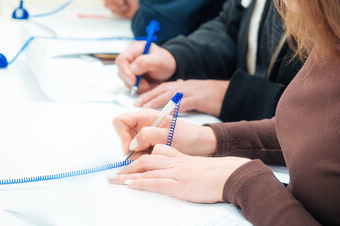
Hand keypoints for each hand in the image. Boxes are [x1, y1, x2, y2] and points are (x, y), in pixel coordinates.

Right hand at [99, 0, 138, 17]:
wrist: (139, 7)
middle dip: (113, 0)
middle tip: (122, 1)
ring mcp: (110, 1)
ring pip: (106, 5)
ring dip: (117, 6)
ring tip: (125, 4)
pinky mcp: (113, 9)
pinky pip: (112, 10)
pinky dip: (119, 10)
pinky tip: (125, 8)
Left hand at [109, 145, 250, 202]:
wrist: (227, 174)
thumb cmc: (214, 172)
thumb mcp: (195, 165)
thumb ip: (182, 164)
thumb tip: (173, 169)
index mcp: (177, 158)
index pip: (154, 154)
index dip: (139, 158)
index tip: (129, 163)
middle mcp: (173, 163)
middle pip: (144, 161)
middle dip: (126, 167)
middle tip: (112, 174)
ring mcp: (174, 173)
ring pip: (145, 170)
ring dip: (126, 175)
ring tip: (112, 180)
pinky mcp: (177, 184)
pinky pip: (155, 182)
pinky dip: (140, 183)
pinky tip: (128, 184)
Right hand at [113, 109, 216, 156]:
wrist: (202, 145)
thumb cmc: (188, 136)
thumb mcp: (168, 135)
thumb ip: (148, 135)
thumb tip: (132, 144)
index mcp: (146, 115)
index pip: (120, 121)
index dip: (122, 134)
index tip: (131, 147)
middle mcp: (143, 124)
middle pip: (123, 136)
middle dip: (130, 148)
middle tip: (143, 155)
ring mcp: (146, 135)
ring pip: (130, 147)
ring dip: (137, 155)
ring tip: (153, 156)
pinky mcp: (149, 145)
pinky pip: (138, 153)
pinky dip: (143, 158)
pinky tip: (154, 158)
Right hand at [115, 41, 175, 92]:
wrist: (169, 70)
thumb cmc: (165, 61)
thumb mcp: (159, 60)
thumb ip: (146, 62)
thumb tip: (133, 68)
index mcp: (134, 49)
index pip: (122, 60)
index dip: (125, 71)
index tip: (132, 81)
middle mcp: (130, 59)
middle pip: (122, 72)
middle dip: (131, 81)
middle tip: (145, 85)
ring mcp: (130, 70)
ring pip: (126, 81)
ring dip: (137, 86)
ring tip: (149, 84)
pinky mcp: (133, 79)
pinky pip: (132, 87)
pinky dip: (140, 89)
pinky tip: (149, 86)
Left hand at [134, 79, 229, 116]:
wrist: (230, 93)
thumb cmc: (213, 94)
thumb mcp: (196, 89)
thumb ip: (184, 88)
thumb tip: (175, 84)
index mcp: (183, 85)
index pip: (162, 87)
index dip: (149, 93)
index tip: (138, 100)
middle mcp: (185, 86)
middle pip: (162, 90)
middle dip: (148, 97)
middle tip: (136, 105)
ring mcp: (192, 92)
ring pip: (169, 95)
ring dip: (156, 102)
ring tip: (146, 109)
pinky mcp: (199, 99)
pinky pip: (183, 104)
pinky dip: (173, 109)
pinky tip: (165, 115)